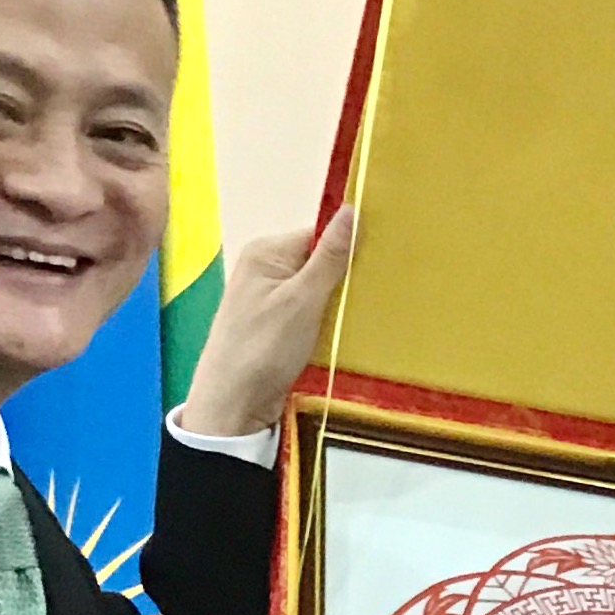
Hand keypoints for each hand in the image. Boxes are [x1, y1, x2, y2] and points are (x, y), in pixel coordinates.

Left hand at [177, 207, 355, 437]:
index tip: (381, 262)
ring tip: (364, 315)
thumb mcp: (302, 300)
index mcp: (266, 252)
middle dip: (345, 277)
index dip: (348, 246)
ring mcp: (268, 299)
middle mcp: (264, 269)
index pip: (318, 234)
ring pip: (317, 290)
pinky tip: (343, 333)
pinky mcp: (275, 326)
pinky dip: (327, 322)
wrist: (233, 405)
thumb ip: (329, 256)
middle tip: (376, 293)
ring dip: (338, 303)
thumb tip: (350, 209)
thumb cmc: (264, 348)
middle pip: (319, 261)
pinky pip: (310, 313)